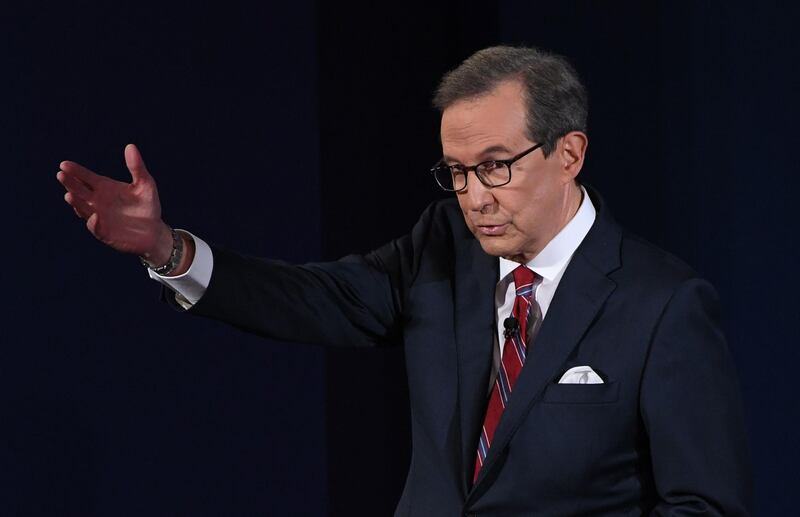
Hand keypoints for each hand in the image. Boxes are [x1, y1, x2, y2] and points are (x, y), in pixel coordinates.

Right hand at [57, 144, 172, 264]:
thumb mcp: (145, 184)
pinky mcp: (104, 232)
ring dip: (76, 203)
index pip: (86, 177)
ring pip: (83, 209)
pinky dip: (94, 222)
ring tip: (69, 195)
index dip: (75, 171)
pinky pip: (96, 227)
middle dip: (70, 183)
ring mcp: (98, 217)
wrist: (154, 231)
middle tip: (61, 175)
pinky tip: (95, 216)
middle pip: (79, 191)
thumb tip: (130, 146)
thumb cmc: (147, 205)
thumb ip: (137, 167)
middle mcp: (97, 201)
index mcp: (104, 187)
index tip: (64, 164)